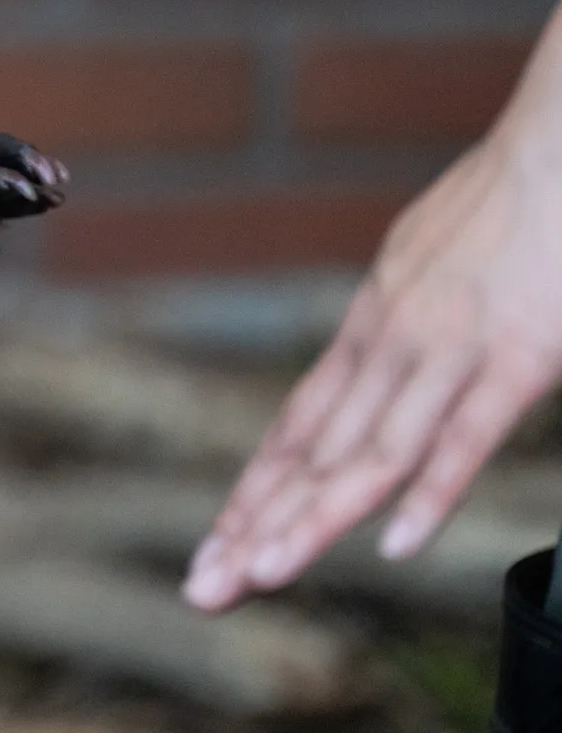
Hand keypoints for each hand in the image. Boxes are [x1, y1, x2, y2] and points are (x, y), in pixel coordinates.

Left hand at [183, 101, 561, 612]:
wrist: (556, 146)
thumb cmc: (500, 209)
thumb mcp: (421, 269)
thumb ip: (394, 329)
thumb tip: (369, 368)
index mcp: (369, 327)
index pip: (297, 427)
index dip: (255, 492)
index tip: (216, 546)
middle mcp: (390, 342)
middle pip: (313, 451)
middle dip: (255, 523)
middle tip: (205, 587)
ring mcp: (448, 349)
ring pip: (369, 451)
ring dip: (313, 518)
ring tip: (266, 573)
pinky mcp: (517, 354)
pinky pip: (466, 431)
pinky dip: (430, 488)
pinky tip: (394, 542)